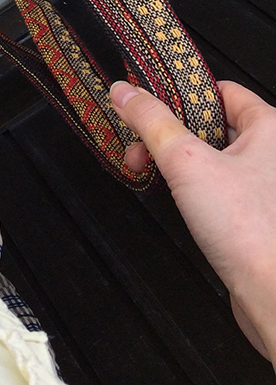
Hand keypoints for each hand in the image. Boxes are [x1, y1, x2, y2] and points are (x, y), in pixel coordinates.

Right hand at [110, 78, 275, 361]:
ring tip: (145, 169)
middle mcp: (271, 153)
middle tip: (138, 142)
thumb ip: (151, 121)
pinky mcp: (255, 215)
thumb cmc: (248, 229)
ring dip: (175, 160)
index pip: (222, 91)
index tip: (149, 99)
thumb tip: (124, 92)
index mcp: (269, 128)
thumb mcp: (186, 161)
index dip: (182, 92)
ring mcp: (263, 185)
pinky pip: (217, 185)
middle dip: (169, 132)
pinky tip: (171, 196)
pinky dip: (190, 185)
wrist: (271, 293)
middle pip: (211, 124)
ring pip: (211, 157)